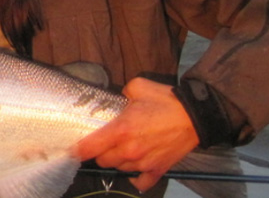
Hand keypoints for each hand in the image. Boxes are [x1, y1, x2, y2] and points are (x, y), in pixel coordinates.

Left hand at [72, 78, 199, 191]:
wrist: (197, 116)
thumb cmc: (167, 100)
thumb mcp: (138, 87)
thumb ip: (121, 93)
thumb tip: (116, 99)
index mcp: (121, 130)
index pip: (89, 147)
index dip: (77, 150)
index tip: (72, 149)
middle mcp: (129, 150)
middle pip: (103, 160)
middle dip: (101, 152)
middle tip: (107, 142)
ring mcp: (144, 162)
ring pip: (119, 169)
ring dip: (118, 161)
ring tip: (125, 149)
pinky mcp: (158, 169)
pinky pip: (141, 182)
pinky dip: (136, 178)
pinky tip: (136, 168)